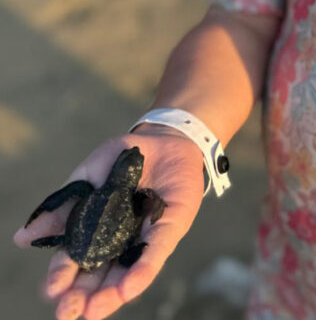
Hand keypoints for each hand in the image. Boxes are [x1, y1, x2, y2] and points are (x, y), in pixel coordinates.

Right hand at [14, 129, 204, 319]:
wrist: (161, 137)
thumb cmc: (121, 160)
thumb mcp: (86, 178)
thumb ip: (61, 208)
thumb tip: (22, 237)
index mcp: (95, 233)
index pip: (75, 261)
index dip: (63, 275)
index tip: (52, 289)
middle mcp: (118, 243)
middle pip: (99, 276)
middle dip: (82, 296)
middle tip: (67, 312)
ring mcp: (143, 238)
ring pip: (126, 273)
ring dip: (110, 295)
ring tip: (92, 311)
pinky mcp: (169, 229)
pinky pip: (156, 253)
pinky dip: (142, 271)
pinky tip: (128, 288)